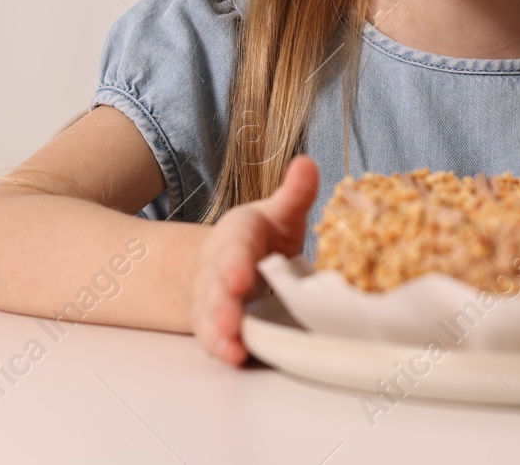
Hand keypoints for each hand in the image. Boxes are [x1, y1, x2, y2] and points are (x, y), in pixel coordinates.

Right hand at [189, 154, 318, 365]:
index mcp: (239, 235)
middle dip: (223, 303)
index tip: (241, 276)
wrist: (222, 265)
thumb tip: (308, 163)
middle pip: (217, 285)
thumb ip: (294, 194)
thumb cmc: (260, 239)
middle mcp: (220, 268)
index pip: (235, 246)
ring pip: (210, 315)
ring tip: (232, 346)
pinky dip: (221, 348)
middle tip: (232, 319)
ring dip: (219, 331)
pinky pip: (212, 338)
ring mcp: (214, 298)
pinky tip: (233, 357)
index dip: (236, 262)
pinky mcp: (215, 325)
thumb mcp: (278, 214)